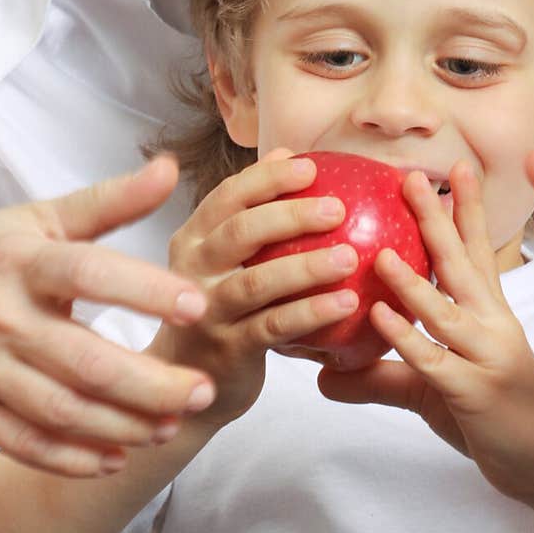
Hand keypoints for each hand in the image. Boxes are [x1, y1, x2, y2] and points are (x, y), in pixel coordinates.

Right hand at [0, 157, 215, 476]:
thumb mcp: (32, 221)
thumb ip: (106, 203)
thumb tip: (171, 169)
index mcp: (20, 259)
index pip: (89, 272)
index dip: (144, 289)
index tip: (197, 305)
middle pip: (85, 359)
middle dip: (151, 383)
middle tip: (204, 392)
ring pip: (61, 409)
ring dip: (123, 424)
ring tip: (171, 425)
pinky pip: (24, 443)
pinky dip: (73, 459)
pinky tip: (115, 457)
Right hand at [151, 149, 358, 425]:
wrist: (182, 382)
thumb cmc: (219, 306)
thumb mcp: (224, 258)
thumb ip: (250, 209)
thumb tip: (288, 150)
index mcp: (193, 238)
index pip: (228, 196)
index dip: (267, 177)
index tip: (310, 166)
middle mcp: (193, 270)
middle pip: (240, 232)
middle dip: (290, 215)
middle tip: (339, 208)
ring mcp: (208, 311)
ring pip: (258, 281)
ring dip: (307, 267)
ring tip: (351, 256)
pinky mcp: (228, 349)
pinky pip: (275, 326)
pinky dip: (312, 312)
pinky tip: (347, 302)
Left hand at [319, 164, 533, 500]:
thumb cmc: (492, 416)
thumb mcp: (433, 387)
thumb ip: (382, 374)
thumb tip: (323, 374)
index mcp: (490, 313)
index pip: (478, 251)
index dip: (467, 209)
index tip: (456, 168)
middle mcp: (493, 325)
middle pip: (461, 264)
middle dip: (438, 219)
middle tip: (411, 177)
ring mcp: (488, 356)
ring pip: (444, 310)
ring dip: (411, 280)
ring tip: (378, 253)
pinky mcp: (476, 392)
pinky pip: (434, 360)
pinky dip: (406, 337)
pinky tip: (378, 317)